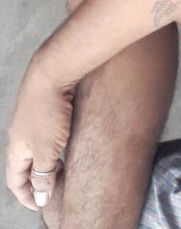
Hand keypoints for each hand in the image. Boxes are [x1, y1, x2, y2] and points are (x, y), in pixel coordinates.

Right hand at [5, 52, 75, 210]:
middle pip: (24, 164)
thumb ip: (44, 174)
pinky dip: (54, 144)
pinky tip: (69, 142)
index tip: (39, 205)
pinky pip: (46, 132)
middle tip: (53, 189)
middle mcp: (19, 134)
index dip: (25, 196)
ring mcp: (31, 119)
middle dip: (37, 179)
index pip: (15, 180)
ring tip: (64, 169)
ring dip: (47, 160)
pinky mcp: (44, 107)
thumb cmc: (48, 110)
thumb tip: (41, 197)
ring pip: (36, 147)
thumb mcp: (47, 150)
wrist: (54, 71)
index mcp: (15, 149)